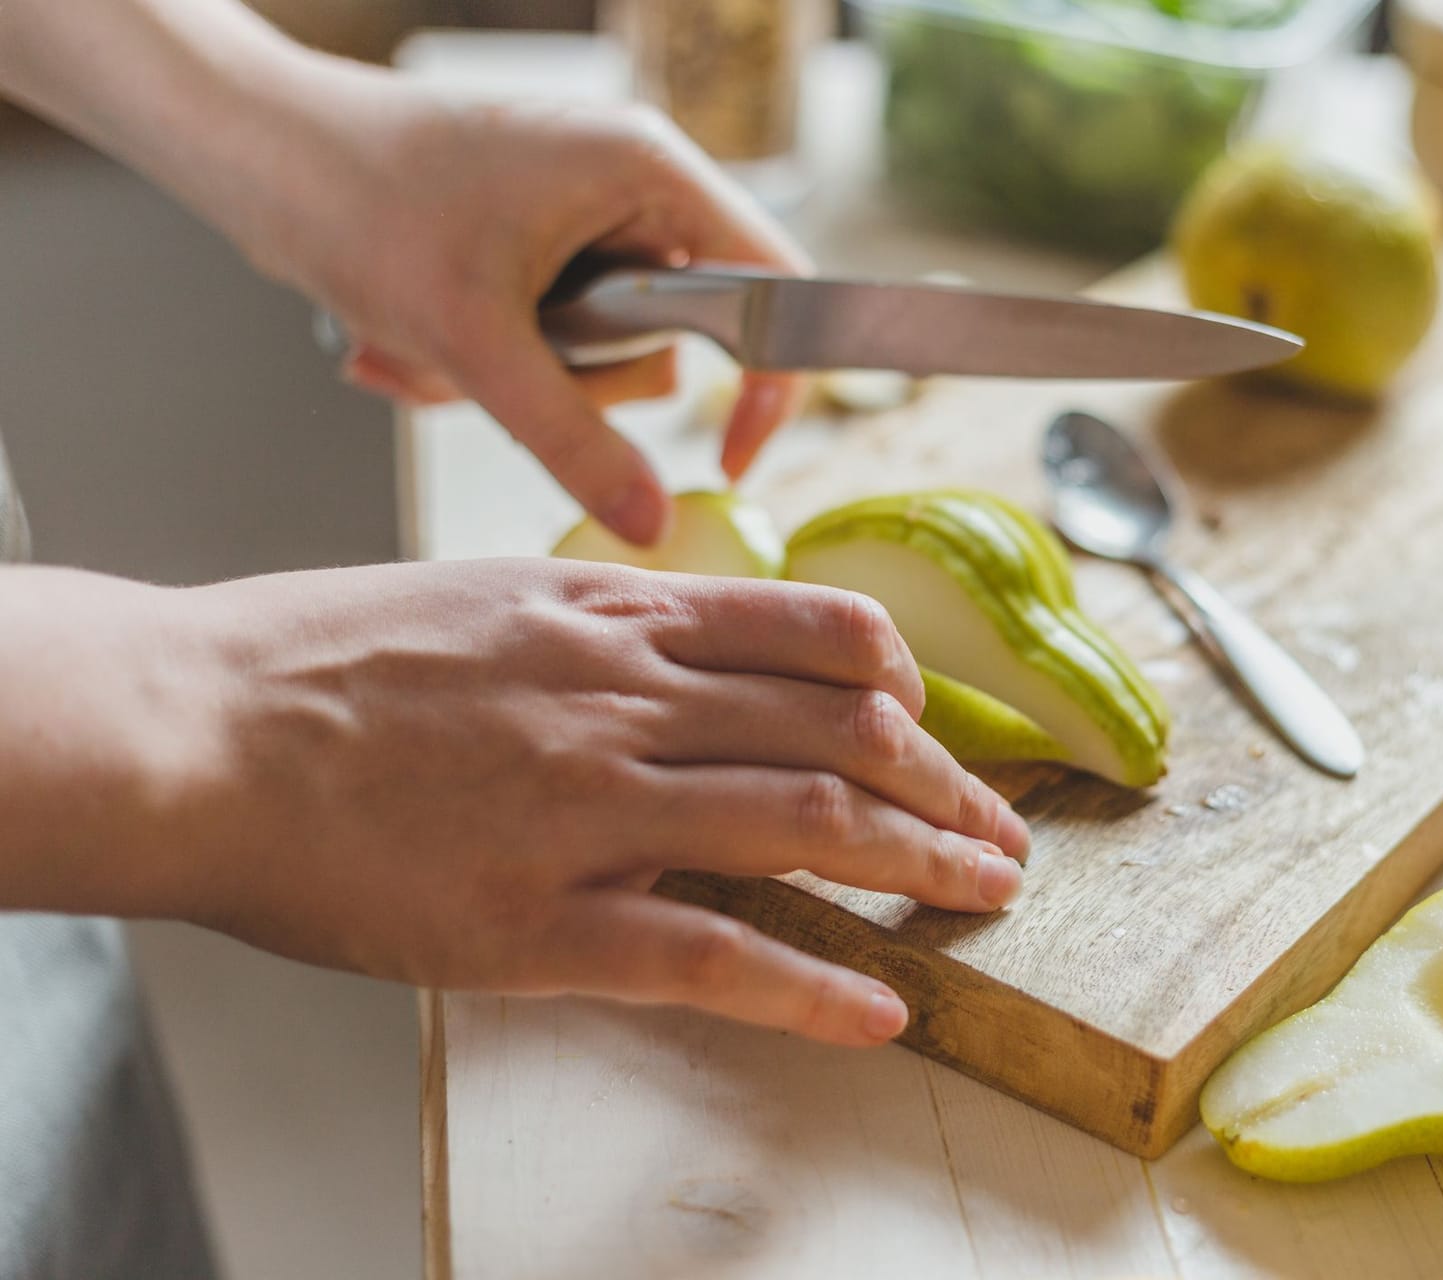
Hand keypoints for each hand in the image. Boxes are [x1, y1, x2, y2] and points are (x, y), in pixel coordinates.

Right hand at [0, 562, 1027, 1046]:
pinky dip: (808, 986)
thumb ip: (597, 626)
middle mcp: (624, 699)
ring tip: (986, 898)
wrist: (196, 727)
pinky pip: (707, 954)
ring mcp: (590, 808)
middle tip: (998, 830)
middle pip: (837, 733)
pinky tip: (878, 1011)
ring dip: (917, 864)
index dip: (902, 685)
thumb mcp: (481, 597)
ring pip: (802, 824)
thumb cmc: (321, 661)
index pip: (812, 636)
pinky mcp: (539, 920)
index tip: (936, 726)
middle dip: (941, 786)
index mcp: (611, 619)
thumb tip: (680, 645)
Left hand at [279, 76, 809, 544]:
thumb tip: (653, 522)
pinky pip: (559, 337)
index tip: (729, 457)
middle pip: (681, 334)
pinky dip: (496, 360)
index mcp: (650, 172)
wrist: (254, 151)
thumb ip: (575, 441)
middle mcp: (633, 186)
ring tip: (442, 346)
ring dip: (528, 375)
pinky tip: (426, 337)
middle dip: (586, 377)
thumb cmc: (359, 201)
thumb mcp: (478, 342)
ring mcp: (587, 214)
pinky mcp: (543, 241)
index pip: (772, 288)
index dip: (768, 383)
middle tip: (507, 362)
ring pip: (610, 348)